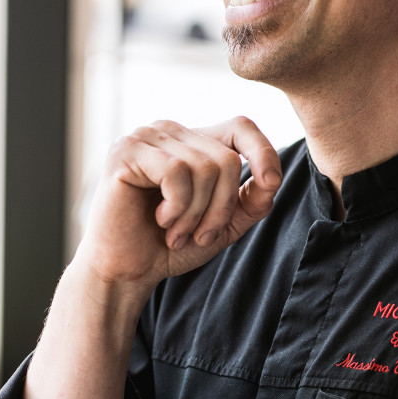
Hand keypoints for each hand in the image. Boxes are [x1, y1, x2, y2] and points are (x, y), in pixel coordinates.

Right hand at [77, 116, 281, 292]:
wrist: (125, 272)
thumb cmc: (170, 246)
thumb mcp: (224, 224)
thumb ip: (252, 201)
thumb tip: (272, 178)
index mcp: (194, 141)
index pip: (240, 126)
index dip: (263, 151)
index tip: (271, 183)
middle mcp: (170, 131)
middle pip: (227, 158)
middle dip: (222, 207)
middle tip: (200, 235)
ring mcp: (146, 137)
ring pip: (205, 167)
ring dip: (197, 213)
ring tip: (177, 233)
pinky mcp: (126, 151)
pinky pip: (176, 172)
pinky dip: (177, 207)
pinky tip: (160, 220)